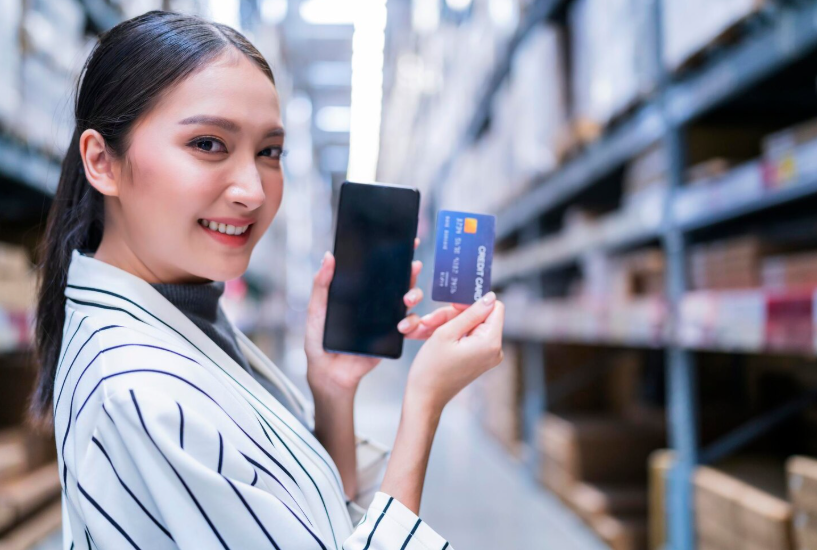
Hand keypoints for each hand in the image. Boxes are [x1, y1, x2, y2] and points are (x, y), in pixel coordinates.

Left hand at [305, 237, 462, 393]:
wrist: (329, 373)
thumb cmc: (320, 341)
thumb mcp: (317, 310)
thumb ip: (321, 285)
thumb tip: (328, 256)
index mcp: (360, 292)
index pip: (379, 269)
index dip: (395, 254)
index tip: (408, 240)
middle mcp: (376, 302)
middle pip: (400, 281)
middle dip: (411, 271)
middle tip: (413, 266)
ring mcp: (387, 318)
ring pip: (409, 301)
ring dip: (414, 295)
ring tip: (407, 299)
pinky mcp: (393, 336)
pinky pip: (410, 326)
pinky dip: (412, 323)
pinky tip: (403, 325)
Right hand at [405, 292, 504, 414]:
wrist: (424, 397)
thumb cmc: (431, 368)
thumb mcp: (447, 333)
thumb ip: (470, 313)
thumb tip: (490, 296)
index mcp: (491, 342)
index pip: (494, 307)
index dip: (473, 302)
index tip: (452, 305)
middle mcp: (495, 350)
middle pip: (481, 316)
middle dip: (455, 314)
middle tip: (431, 320)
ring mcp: (488, 356)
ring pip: (471, 325)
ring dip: (450, 323)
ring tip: (427, 329)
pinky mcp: (479, 359)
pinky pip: (469, 336)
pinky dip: (453, 333)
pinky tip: (435, 336)